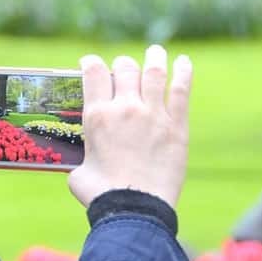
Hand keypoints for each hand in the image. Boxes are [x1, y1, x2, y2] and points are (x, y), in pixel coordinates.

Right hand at [68, 46, 193, 209]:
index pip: (93, 72)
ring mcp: (153, 114)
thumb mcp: (77, 171)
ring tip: (156, 52)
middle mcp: (125, 107)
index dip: (91, 62)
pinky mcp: (176, 126)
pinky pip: (181, 90)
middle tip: (123, 68)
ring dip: (154, 58)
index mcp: (97, 115)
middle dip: (122, 65)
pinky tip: (183, 62)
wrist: (134, 208)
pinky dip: (183, 72)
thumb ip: (81, 158)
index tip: (91, 63)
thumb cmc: (101, 194)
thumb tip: (85, 163)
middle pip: (125, 68)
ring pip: (154, 72)